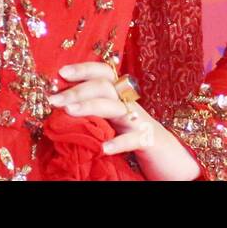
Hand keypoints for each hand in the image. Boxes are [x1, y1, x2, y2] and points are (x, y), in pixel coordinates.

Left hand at [49, 62, 202, 180]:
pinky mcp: (148, 141)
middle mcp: (129, 104)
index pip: (103, 72)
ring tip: (69, 112)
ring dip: (91, 106)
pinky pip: (134, 138)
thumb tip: (60, 106)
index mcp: (120, 97)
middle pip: (105, 86)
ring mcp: (139, 121)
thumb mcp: (112, 121)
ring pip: (115, 106)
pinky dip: (119, 142)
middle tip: (54, 99)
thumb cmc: (134, 137)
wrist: (173, 158)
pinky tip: (103, 148)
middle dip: (78, 90)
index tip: (61, 72)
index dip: (84, 69)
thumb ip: (93, 112)